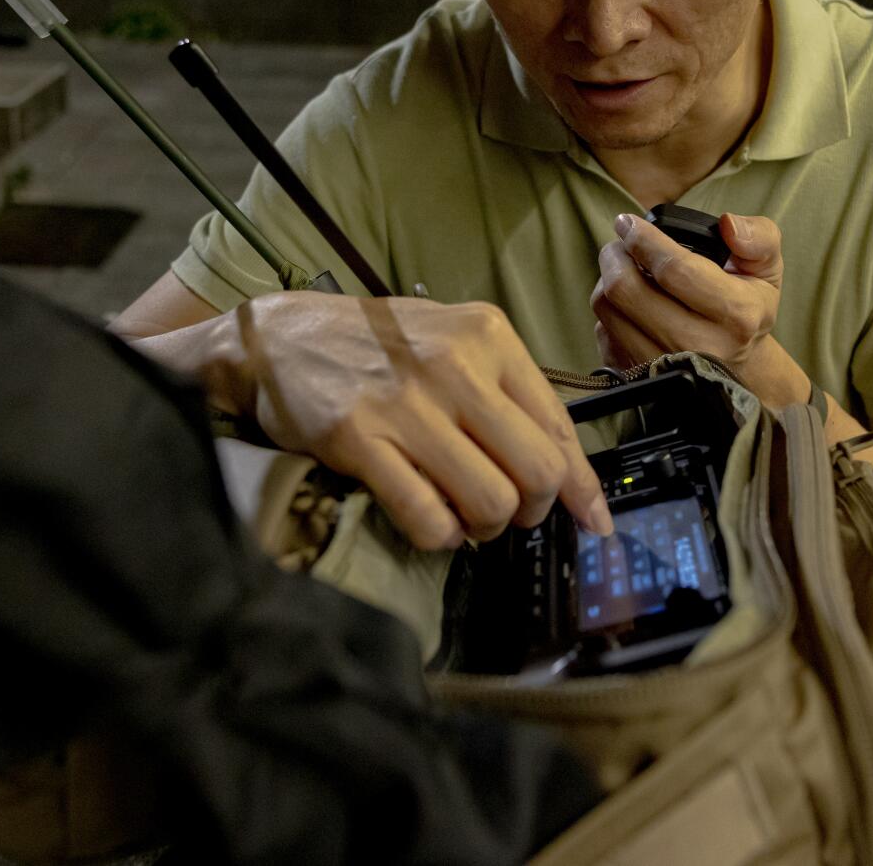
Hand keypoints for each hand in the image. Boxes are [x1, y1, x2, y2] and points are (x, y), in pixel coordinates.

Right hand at [226, 291, 612, 550]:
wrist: (279, 336)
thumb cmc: (375, 345)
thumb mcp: (453, 341)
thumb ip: (506, 392)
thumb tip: (562, 468)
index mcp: (489, 336)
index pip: (559, 426)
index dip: (582, 486)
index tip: (594, 520)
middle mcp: (455, 365)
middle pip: (536, 471)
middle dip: (532, 510)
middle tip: (510, 514)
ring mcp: (405, 402)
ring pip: (490, 501)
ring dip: (484, 528)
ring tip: (465, 518)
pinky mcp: (359, 439)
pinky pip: (428, 517)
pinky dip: (440, 536)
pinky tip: (431, 523)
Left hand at [591, 211, 799, 400]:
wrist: (738, 366)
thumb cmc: (747, 307)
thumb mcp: (766, 268)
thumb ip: (758, 237)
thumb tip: (728, 224)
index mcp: (735, 314)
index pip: (673, 269)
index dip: (643, 239)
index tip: (628, 223)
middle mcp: (699, 346)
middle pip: (626, 290)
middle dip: (615, 255)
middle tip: (621, 243)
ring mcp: (665, 367)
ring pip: (607, 309)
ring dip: (607, 279)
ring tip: (624, 268)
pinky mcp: (638, 377)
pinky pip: (602, 331)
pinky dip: (609, 309)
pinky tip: (628, 302)